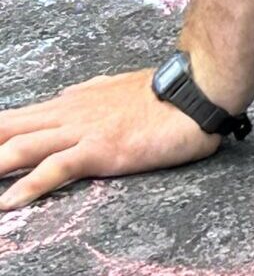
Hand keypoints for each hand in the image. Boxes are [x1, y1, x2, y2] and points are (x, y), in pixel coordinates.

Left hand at [0, 71, 222, 209]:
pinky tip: (8, 203)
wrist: (196, 90)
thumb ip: (87, 96)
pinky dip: (28, 186)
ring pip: (19, 148)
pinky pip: (56, 169)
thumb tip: (65, 97)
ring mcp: (81, 131)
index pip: (11, 119)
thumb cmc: (163, 94)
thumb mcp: (115, 89)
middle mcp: (66, 115)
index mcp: (68, 104)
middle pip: (4, 130)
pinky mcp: (100, 149)